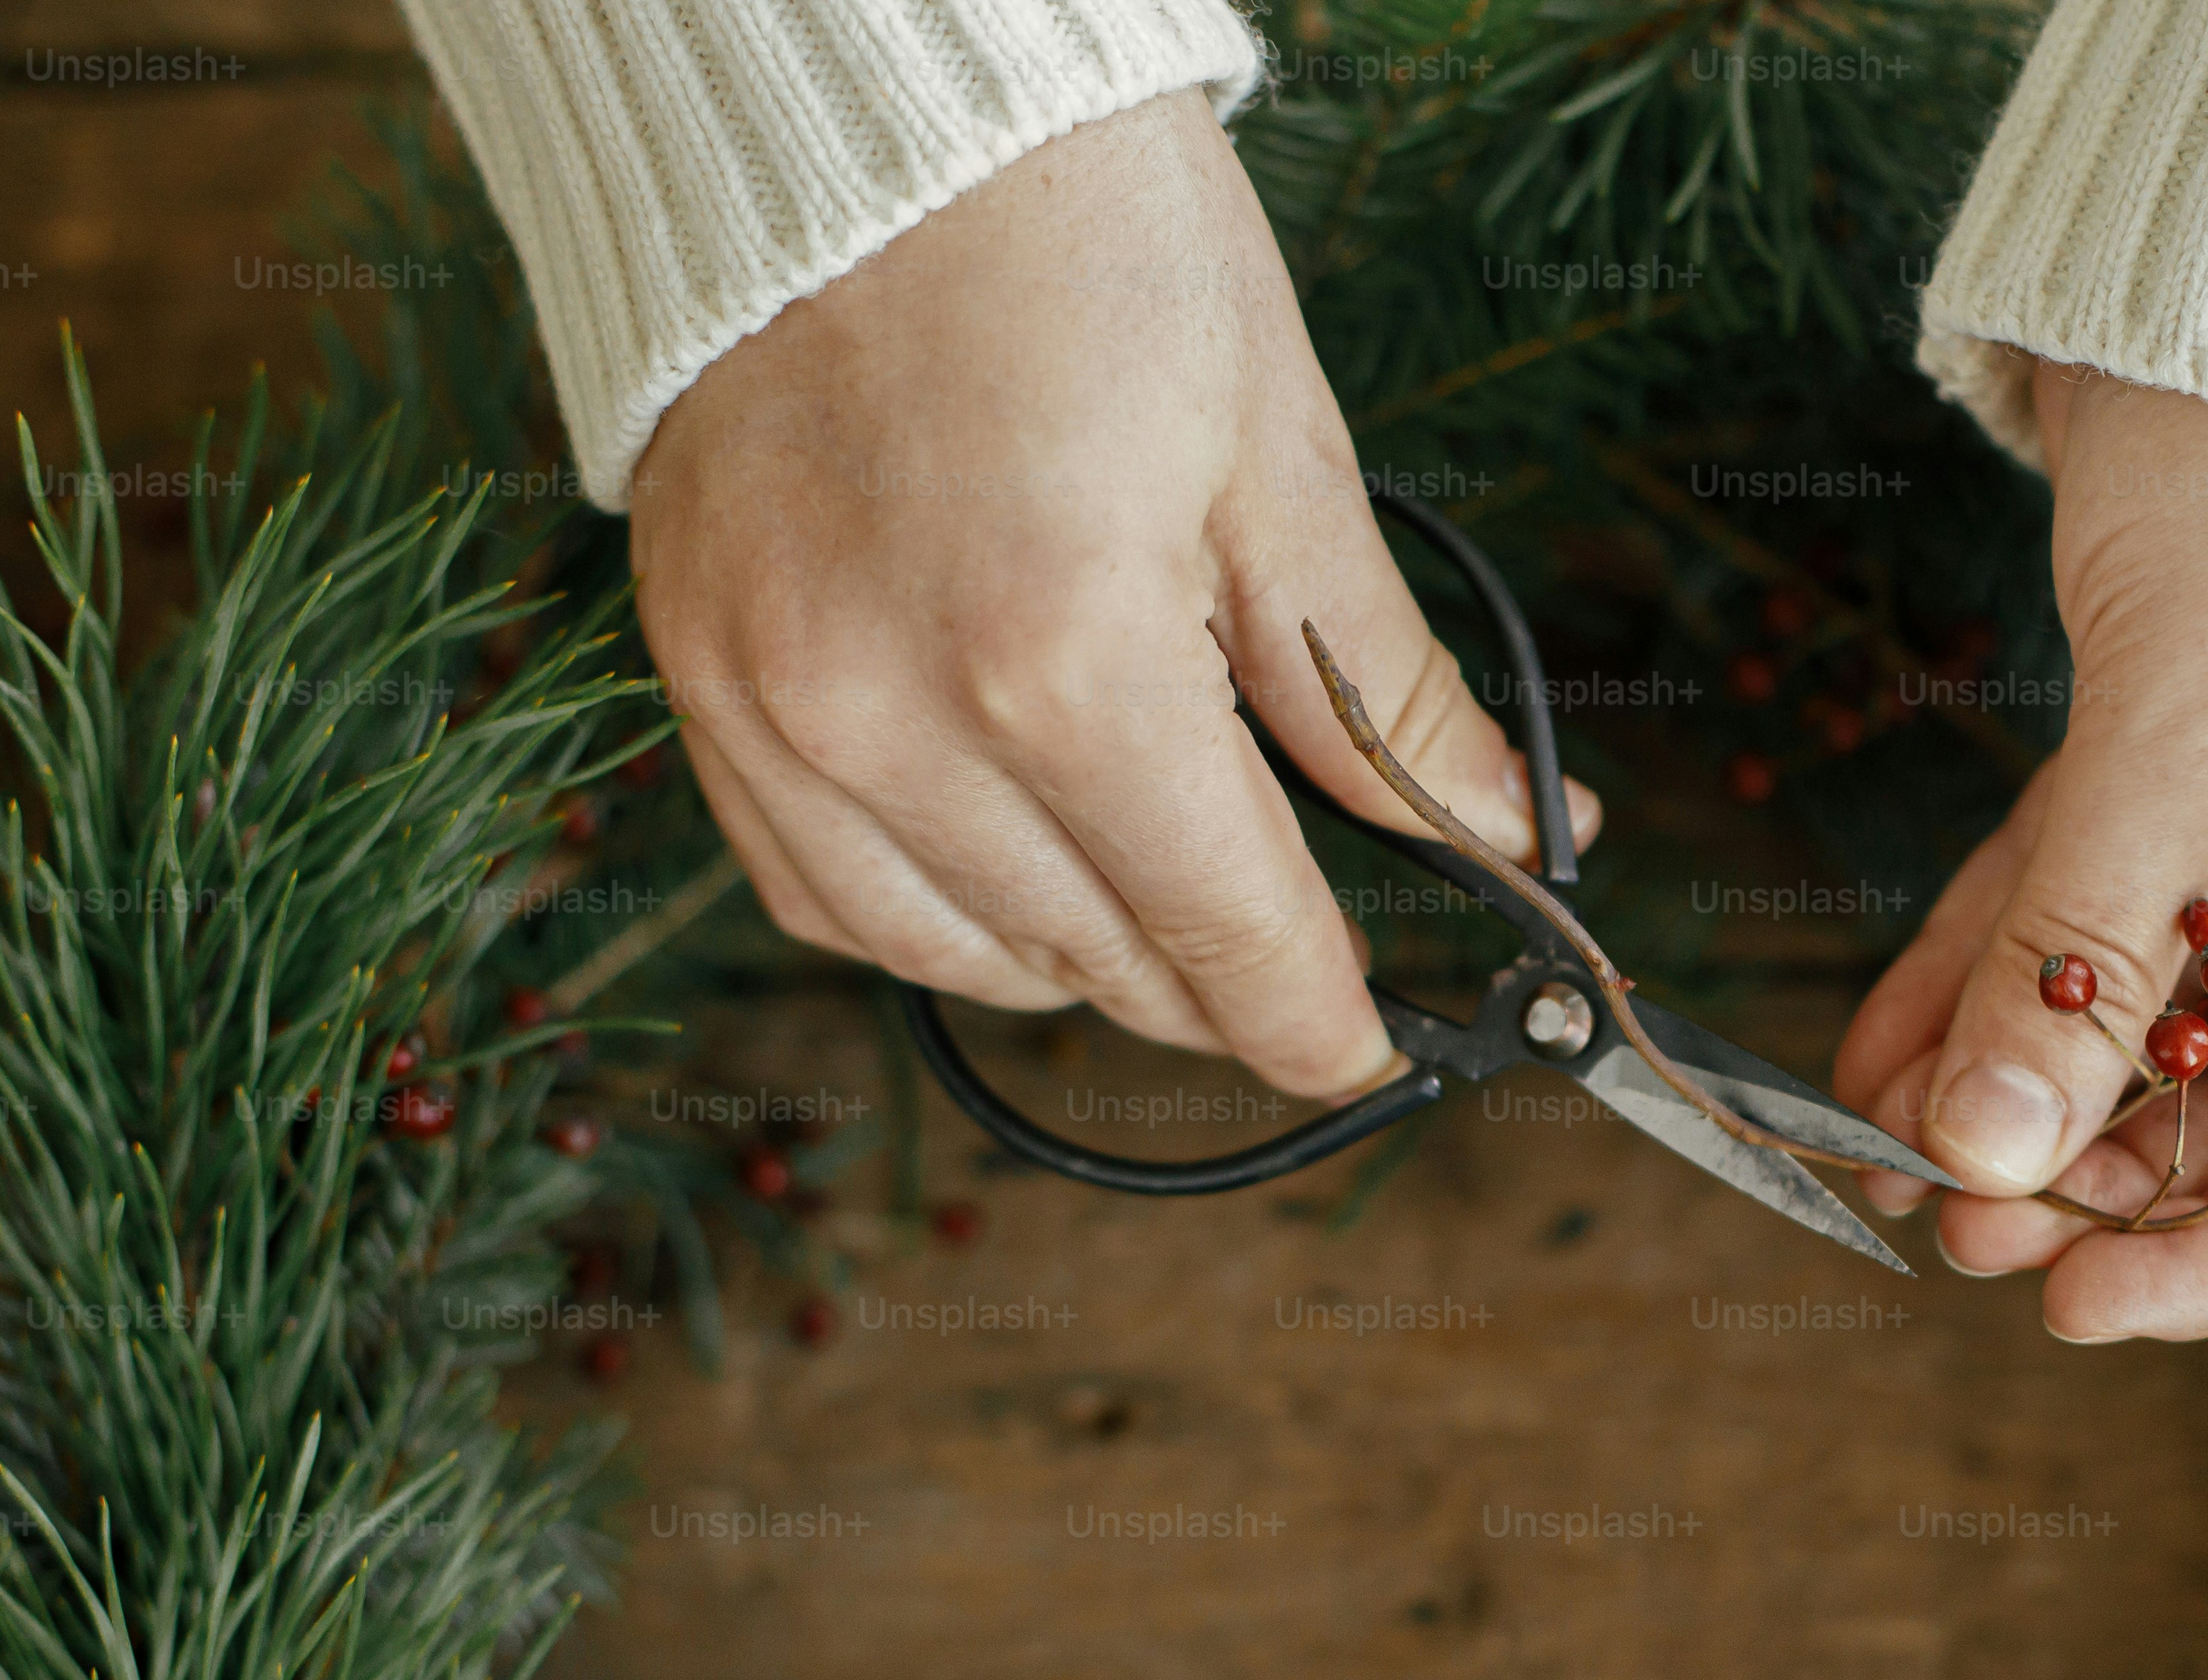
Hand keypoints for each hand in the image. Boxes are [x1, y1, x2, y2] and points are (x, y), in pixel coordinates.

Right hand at [630, 92, 1594, 1100]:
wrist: (854, 101)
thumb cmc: (1082, 233)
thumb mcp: (1281, 455)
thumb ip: (1378, 685)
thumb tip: (1508, 828)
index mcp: (1064, 658)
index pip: (1227, 927)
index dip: (1318, 1017)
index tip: (1368, 1050)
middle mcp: (896, 717)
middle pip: (1104, 960)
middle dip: (1220, 980)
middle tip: (1294, 951)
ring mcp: (776, 709)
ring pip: (963, 959)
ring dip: (1082, 960)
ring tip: (1157, 897)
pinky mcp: (699, 678)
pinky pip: (822, 897)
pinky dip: (932, 919)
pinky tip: (1008, 868)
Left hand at [1832, 368, 2207, 1339]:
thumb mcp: (2193, 726)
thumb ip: (2088, 948)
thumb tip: (1980, 1154)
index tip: (2086, 1304)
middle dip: (2105, 1164)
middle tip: (1950, 1218)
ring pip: (2172, 1006)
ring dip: (2033, 1083)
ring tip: (1897, 1155)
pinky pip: (2106, 904)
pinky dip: (2002, 970)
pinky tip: (1887, 1049)